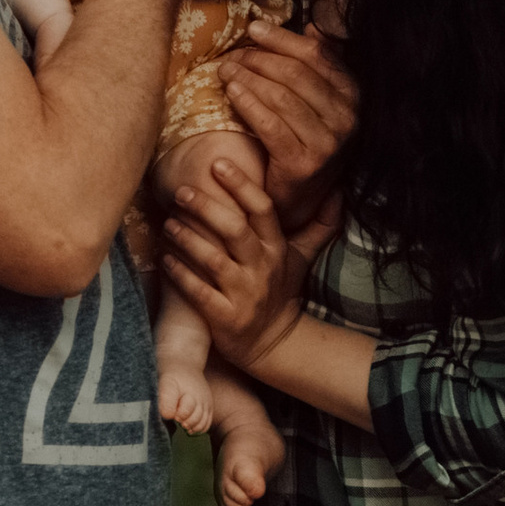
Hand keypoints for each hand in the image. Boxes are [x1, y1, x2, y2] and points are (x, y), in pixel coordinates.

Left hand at [163, 146, 310, 375]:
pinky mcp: (226, 318)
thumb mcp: (301, 256)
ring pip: (213, 260)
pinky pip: (199, 293)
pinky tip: (165, 259)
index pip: (262, 209)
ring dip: (187, 239)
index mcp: (276, 248)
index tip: (217, 163)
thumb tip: (339, 191)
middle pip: (235, 230)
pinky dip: (180, 275)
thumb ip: (318, 224)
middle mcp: (262, 269)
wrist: (273, 342)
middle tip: (181, 192)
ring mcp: (244, 294)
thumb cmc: (279, 290)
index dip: (241, 185)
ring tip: (168, 223)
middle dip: (206, 208)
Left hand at [222, 23, 353, 251]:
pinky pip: (270, 124)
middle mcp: (347, 119)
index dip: (282, 39)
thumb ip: (319, 66)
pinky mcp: (303, 164)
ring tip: (225, 69)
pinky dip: (248, 103)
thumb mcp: (318, 104)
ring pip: (281, 96)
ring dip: (248, 78)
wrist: (299, 202)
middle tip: (233, 54)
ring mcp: (328, 144)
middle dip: (260, 59)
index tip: (253, 29)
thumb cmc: (304, 144)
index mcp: (352, 97)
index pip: (316, 55)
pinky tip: (231, 92)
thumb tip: (313, 26)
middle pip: (296, 74)